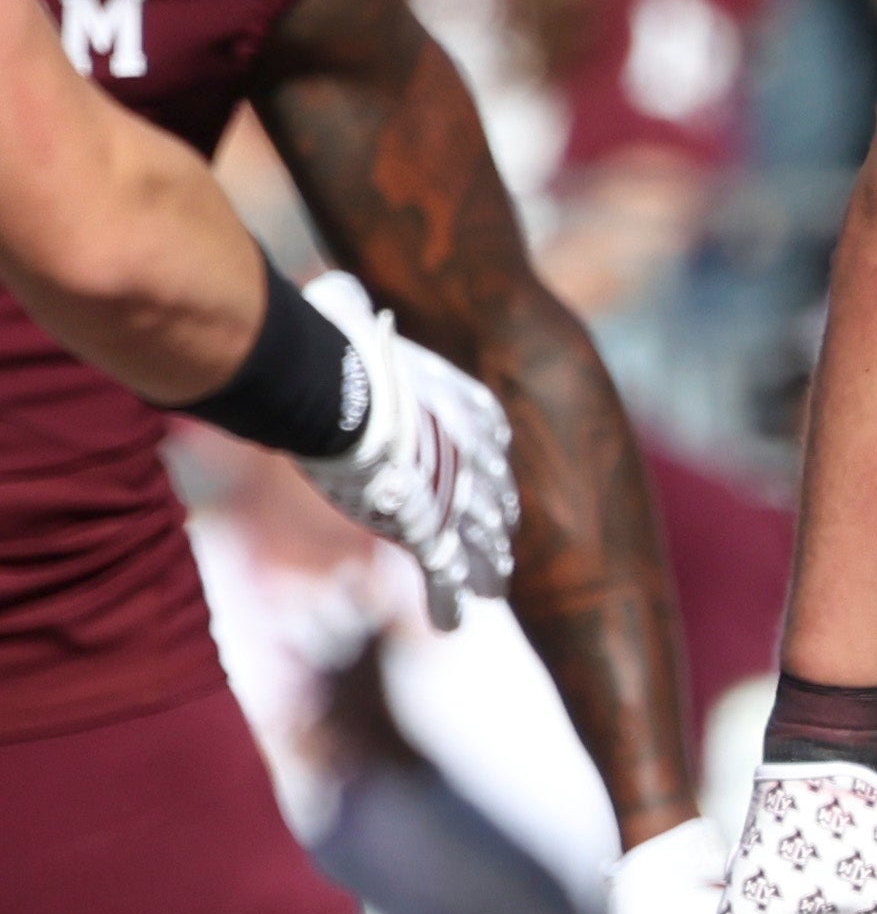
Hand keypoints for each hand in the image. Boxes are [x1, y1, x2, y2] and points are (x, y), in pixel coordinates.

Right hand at [291, 271, 517, 627]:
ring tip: (495, 587)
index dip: (491, 469)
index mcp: (463, 405)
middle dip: (498, 523)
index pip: (490, 443)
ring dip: (487, 565)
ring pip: (481, 540)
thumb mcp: (357, 322)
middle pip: (493, 495)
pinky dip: (449, 601)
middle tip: (505, 548)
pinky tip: (454, 623)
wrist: (344, 391)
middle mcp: (473, 452)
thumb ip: (352, 312)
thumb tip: (333, 290)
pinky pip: (445, 574)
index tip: (495, 486)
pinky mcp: (427, 528)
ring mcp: (454, 493)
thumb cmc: (341, 350)